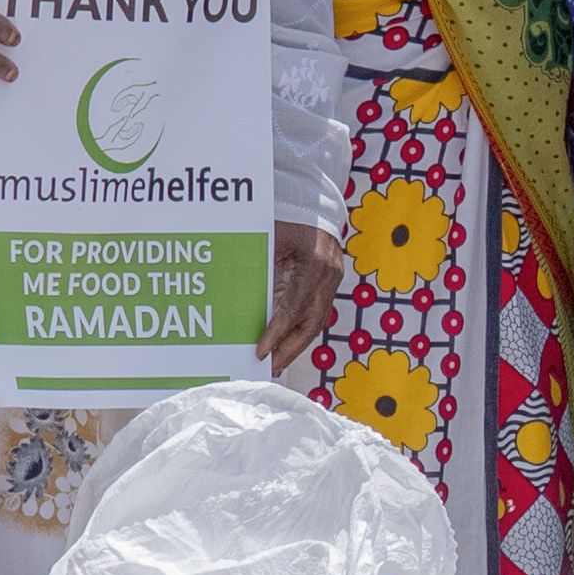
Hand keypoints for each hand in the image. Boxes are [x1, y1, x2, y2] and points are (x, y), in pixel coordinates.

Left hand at [262, 221, 348, 382]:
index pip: (296, 307)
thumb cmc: (292, 218)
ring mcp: (333, 281)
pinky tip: (286, 343)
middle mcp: (329, 275)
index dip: (278, 332)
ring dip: (297, 345)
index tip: (261, 351)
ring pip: (317, 323)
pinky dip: (301, 331)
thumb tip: (240, 296)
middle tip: (270, 367)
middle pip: (312, 323)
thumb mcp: (272, 236)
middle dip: (290, 349)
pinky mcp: (330, 284)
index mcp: (316, 263)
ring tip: (276, 362)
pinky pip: (317, 315)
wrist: (316, 207)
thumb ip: (262, 263)